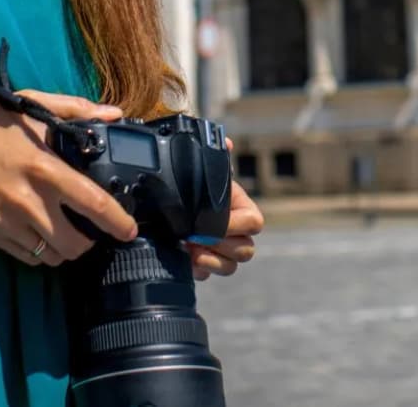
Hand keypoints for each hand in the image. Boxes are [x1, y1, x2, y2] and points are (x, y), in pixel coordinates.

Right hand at [0, 91, 139, 267]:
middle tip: (92, 230)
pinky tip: (43, 236)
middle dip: (90, 241)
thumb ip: (75, 110)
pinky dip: (42, 253)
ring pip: (53, 257)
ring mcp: (11, 224)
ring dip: (66, 250)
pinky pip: (30, 258)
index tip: (129, 230)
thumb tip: (113, 114)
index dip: (117, 221)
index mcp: (44, 169)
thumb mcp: (29, 107)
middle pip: (74, 244)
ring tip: (69, 233)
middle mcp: (30, 202)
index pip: (92, 203)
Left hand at [187, 139, 264, 279]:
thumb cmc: (190, 184)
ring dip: (213, 261)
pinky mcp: (203, 264)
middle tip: (199, 238)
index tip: (217, 222)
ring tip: (191, 250)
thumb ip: (215, 156)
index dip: (238, 225)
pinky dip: (198, 270)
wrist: (163, 204)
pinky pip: (209, 275)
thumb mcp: (201, 169)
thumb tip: (227, 142)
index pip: (254, 223)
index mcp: (239, 207)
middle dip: (222, 246)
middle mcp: (234, 232)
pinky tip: (184, 258)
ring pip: (231, 266)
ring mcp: (220, 250)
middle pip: (246, 250)